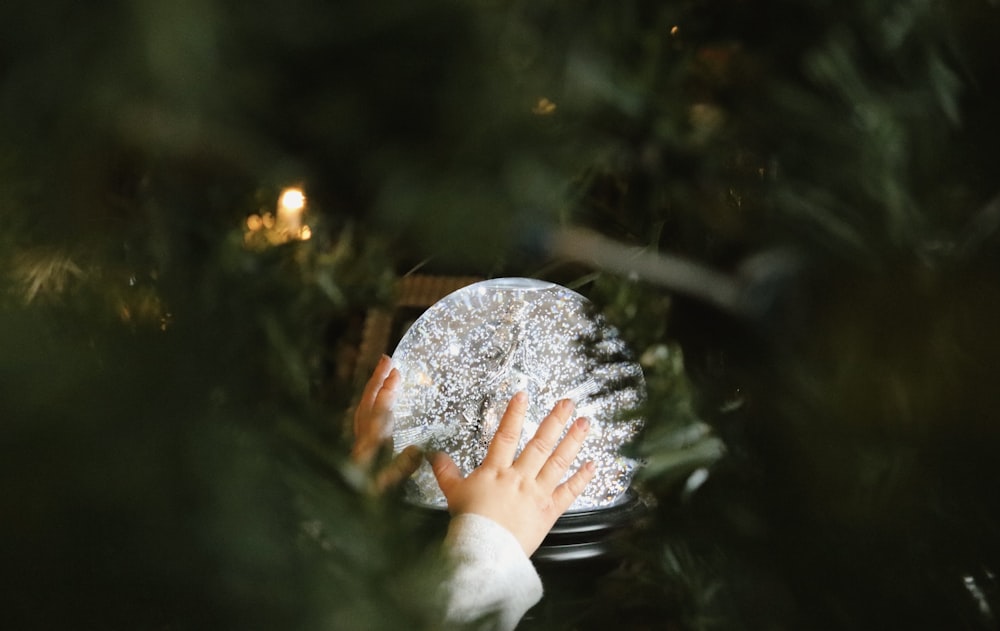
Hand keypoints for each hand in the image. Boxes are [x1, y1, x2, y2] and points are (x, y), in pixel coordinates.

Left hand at [352, 354, 421, 491]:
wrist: (347, 507)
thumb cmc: (370, 498)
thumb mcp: (390, 485)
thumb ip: (403, 467)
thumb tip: (418, 449)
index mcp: (370, 445)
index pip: (378, 412)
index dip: (387, 392)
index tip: (395, 373)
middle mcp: (362, 439)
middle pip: (367, 403)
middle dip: (377, 380)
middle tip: (387, 359)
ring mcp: (359, 442)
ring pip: (363, 407)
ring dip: (373, 388)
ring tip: (383, 372)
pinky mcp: (359, 447)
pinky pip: (363, 417)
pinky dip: (370, 402)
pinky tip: (377, 400)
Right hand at [430, 392, 595, 555]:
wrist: (485, 550)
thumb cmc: (470, 524)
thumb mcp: (454, 494)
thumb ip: (447, 472)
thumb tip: (436, 456)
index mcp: (496, 471)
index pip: (506, 436)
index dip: (514, 414)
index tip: (524, 395)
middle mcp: (520, 477)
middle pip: (540, 444)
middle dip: (555, 421)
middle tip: (568, 403)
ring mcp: (537, 493)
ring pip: (558, 462)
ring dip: (573, 441)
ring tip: (584, 423)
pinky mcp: (549, 511)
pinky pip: (569, 492)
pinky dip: (581, 478)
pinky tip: (592, 465)